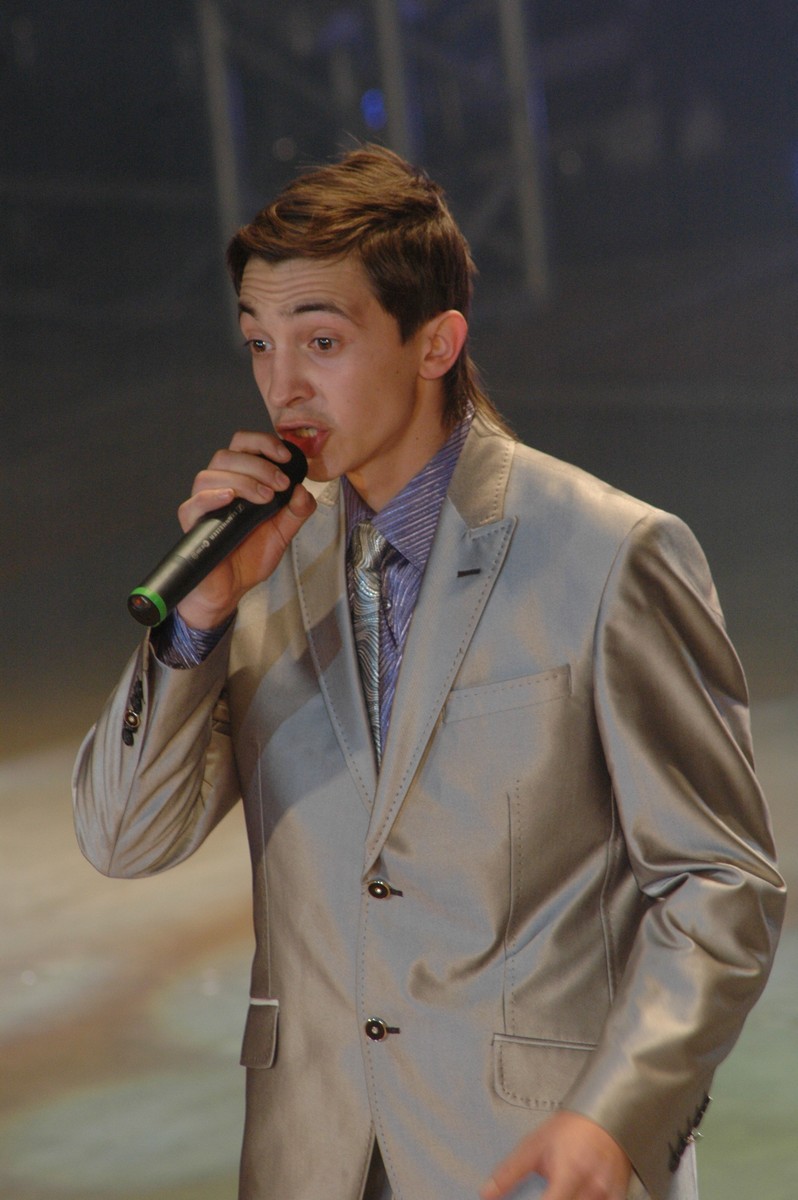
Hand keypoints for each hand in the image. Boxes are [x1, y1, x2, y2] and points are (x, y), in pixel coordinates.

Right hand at [176, 430, 315, 628]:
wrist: (232, 588)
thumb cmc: (251, 557)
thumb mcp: (284, 532)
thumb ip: (297, 511)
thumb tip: (303, 491)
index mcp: (239, 480)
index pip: (242, 445)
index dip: (263, 442)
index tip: (286, 456)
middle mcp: (218, 487)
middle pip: (227, 455)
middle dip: (259, 465)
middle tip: (280, 484)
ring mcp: (203, 504)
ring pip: (210, 474)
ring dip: (242, 480)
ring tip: (265, 498)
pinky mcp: (192, 524)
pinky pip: (193, 503)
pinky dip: (211, 496)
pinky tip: (230, 498)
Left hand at [481, 1112, 631, 1199]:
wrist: (603, 1115)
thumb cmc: (566, 1130)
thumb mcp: (534, 1146)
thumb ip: (510, 1173)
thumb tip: (485, 1194)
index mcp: (569, 1173)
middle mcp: (593, 1187)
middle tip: (548, 1193)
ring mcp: (610, 1193)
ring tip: (561, 1189)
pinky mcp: (620, 1195)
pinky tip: (577, 1194)